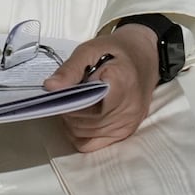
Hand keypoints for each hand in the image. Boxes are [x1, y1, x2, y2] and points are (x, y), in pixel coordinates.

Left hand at [57, 27, 162, 153]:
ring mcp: (127, 124)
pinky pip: (92, 144)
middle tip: (67, 93)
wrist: (144, 57)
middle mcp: (128, 109)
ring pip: (84, 134)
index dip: (68, 101)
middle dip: (67, 110)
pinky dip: (80, 133)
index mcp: (121, 83)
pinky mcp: (125, 133)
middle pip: (83, 122)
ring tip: (75, 102)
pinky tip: (81, 116)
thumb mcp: (90, 50)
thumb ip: (70, 69)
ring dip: (72, 121)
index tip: (63, 90)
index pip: (85, 105)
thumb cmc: (116, 51)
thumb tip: (50, 87)